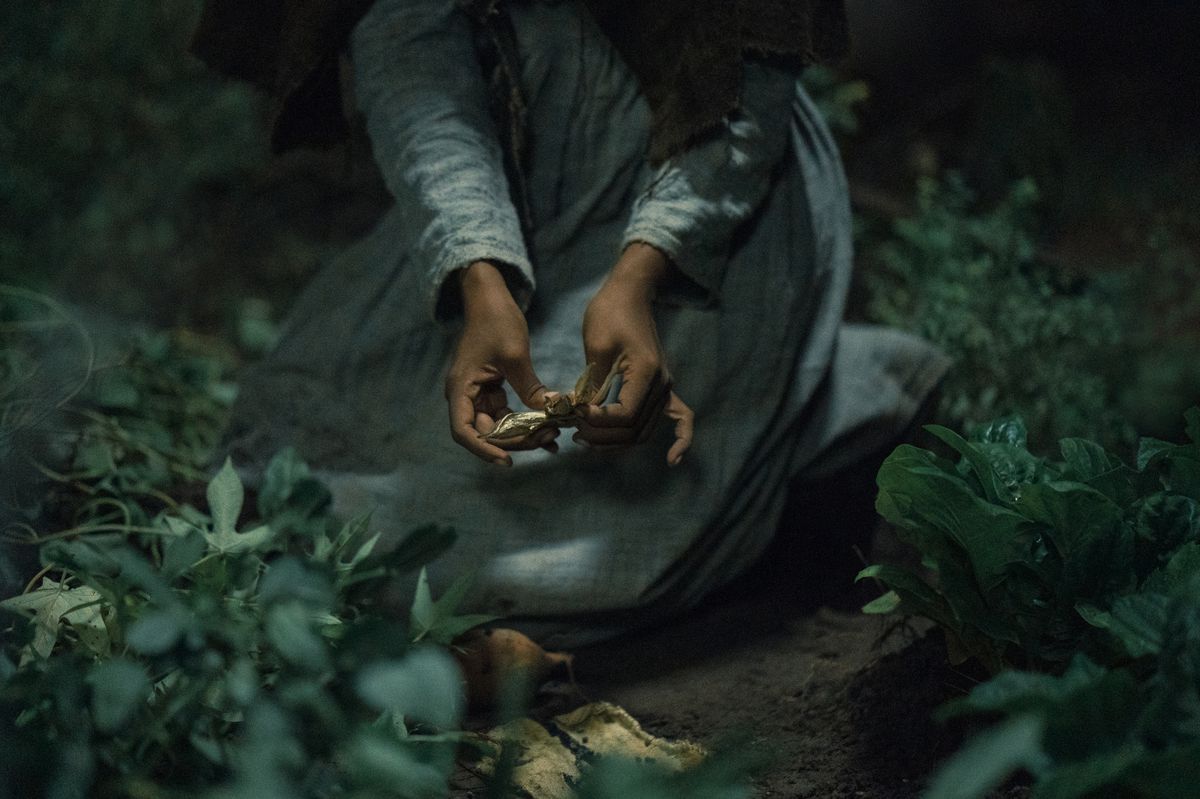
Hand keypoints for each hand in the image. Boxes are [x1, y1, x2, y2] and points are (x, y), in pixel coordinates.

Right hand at [445, 261, 557, 464]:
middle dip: (515, 441)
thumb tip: (552, 413)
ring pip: (499, 425)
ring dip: (524, 433)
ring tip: (553, 435)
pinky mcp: (491, 389)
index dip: (483, 449)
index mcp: (461, 388)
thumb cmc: (496, 320)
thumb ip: (530, 388)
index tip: (507, 460)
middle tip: (547, 440)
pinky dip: (525, 421)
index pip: (464, 430)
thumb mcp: (516, 355)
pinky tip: (548, 427)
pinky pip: (507, 413)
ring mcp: (478, 393)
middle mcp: (465, 395)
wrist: (490, 297)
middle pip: (485, 432)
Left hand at [576, 243, 694, 464]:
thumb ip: (593, 385)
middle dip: (603, 437)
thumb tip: (581, 416)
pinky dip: (681, 439)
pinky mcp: (662, 386)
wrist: (629, 293)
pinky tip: (673, 459)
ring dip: (618, 442)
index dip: (597, 422)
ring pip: (644, 431)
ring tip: (588, 440)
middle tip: (575, 432)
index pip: (624, 415)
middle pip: (635, 430)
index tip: (574, 413)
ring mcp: (665, 386)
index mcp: (647, 372)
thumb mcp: (596, 348)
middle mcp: (662, 384)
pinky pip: (680, 417)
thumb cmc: (610, 313)